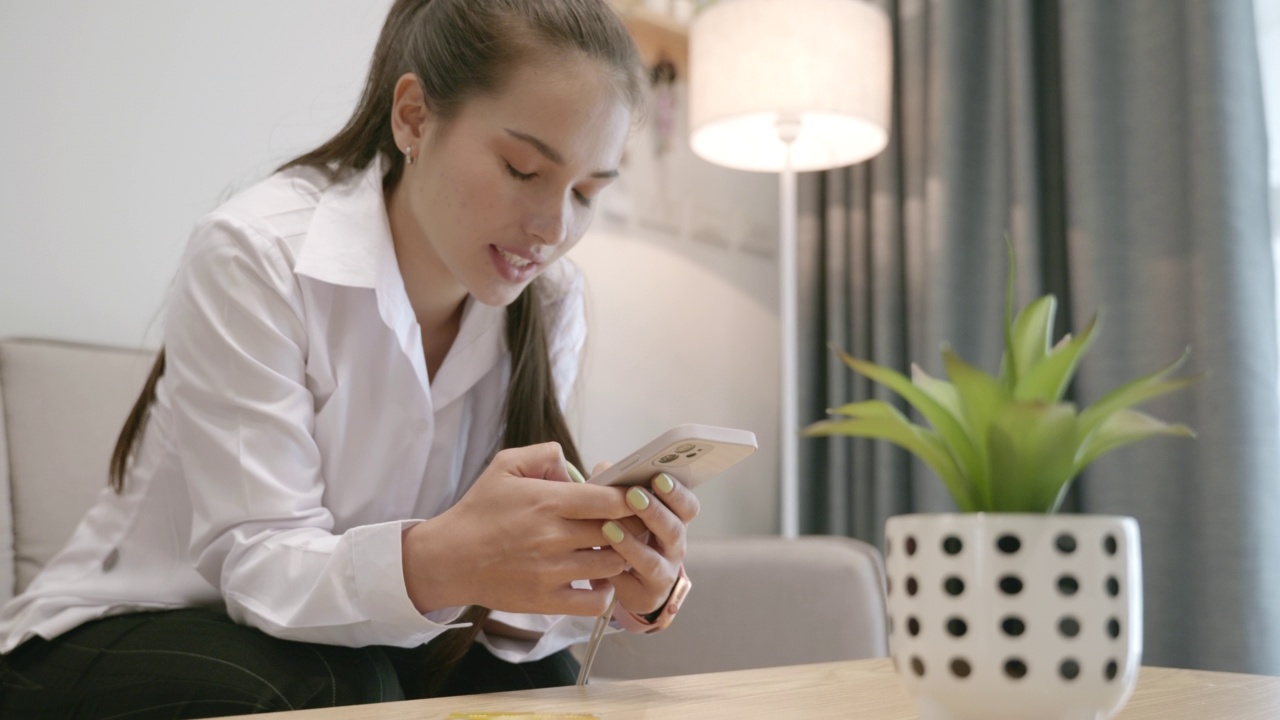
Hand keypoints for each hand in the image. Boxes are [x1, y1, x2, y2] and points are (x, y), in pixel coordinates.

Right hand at [401, 443, 632, 616]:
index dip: (630, 499)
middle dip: (630, 527)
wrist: (448, 559)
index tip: (634, 498)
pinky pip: (595, 603)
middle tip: (628, 524)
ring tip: (612, 550)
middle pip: (618, 532)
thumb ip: (544, 454)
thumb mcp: (504, 466)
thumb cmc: (479, 511)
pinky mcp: (546, 601)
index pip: (610, 500)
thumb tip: (575, 466)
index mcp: (548, 502)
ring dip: (619, 557)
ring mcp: (552, 572)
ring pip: (612, 565)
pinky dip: (604, 593)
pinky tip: (597, 581)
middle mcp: (554, 537)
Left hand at [595, 469, 699, 618]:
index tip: (659, 477)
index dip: (677, 492)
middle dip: (654, 512)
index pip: (687, 506)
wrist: (627, 581)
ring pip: (652, 560)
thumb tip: (605, 468)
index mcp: (674, 520)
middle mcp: (674, 547)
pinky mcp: (645, 594)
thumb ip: (615, 487)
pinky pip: (632, 584)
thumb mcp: (622, 509)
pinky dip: (616, 571)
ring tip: (609, 528)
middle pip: (673, 530)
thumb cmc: (625, 533)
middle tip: (634, 495)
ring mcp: (663, 572)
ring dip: (631, 543)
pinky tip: (600, 559)